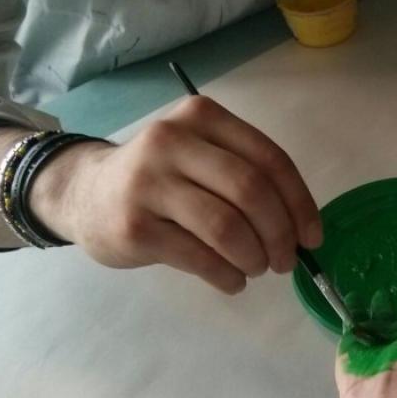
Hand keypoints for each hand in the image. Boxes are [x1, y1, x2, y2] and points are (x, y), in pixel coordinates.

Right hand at [32, 96, 322, 293]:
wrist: (85, 193)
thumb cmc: (160, 179)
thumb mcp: (200, 155)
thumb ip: (246, 175)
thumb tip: (301, 230)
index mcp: (202, 117)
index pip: (269, 159)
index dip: (299, 203)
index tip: (312, 237)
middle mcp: (173, 140)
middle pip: (251, 191)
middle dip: (279, 234)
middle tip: (285, 261)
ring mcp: (149, 182)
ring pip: (227, 226)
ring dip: (254, 257)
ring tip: (255, 269)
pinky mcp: (134, 226)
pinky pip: (198, 257)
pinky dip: (226, 275)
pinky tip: (231, 280)